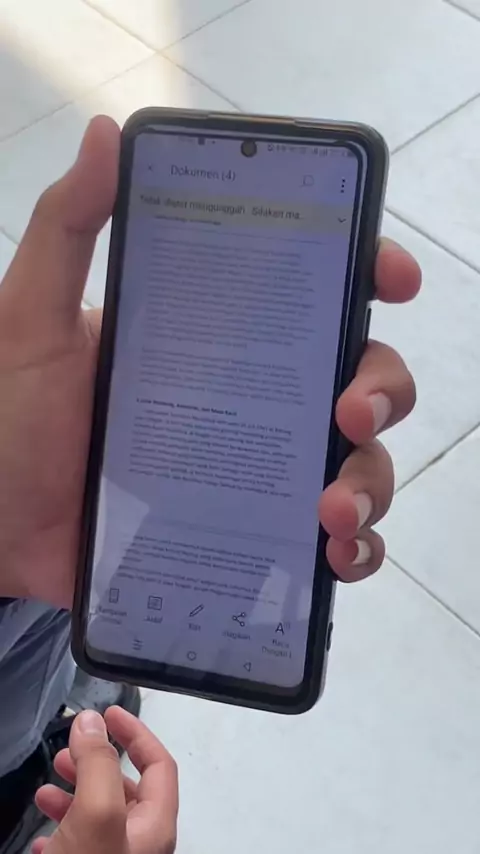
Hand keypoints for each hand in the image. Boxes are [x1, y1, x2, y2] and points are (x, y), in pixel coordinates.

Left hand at [0, 114, 419, 606]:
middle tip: (350, 411)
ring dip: (370, 482)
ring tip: (332, 510)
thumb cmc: (11, 422)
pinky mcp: (254, 539)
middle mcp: (254, 399)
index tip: (388, 278)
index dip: (366, 275)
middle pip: (359, 376)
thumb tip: (110, 135)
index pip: (313, 293)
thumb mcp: (32, 319)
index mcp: (219, 337)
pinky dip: (355, 551)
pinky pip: (331, 544)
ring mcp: (259, 472)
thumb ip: (66, 229)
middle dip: (380, 387)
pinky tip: (338, 556)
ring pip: (359, 463)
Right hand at [32, 707, 177, 853]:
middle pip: (125, 788)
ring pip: (99, 816)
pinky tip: (43, 835)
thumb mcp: (97, 812)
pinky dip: (63, 829)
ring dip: (73, 796)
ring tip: (45, 792)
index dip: (137, 732)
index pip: (159, 763)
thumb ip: (98, 764)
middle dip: (94, 763)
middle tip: (66, 752)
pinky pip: (82, 845)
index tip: (109, 713)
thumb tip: (91, 721)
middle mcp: (144, 843)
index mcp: (157, 824)